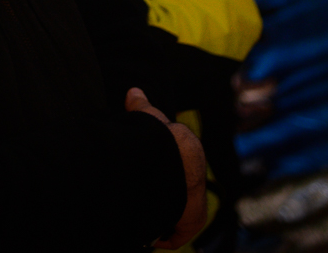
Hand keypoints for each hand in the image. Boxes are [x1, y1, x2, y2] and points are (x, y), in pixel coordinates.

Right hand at [125, 89, 207, 249]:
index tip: (146, 187)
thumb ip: (141, 106)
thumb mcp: (148, 117)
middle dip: (161, 204)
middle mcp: (193, 183)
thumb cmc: (160, 137)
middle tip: (142, 207)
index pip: (176, 173)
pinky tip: (152, 236)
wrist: (173, 157)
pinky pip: (176, 234)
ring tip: (143, 223)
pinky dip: (164, 236)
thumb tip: (133, 90)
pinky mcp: (192, 221)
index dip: (161, 180)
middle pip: (176, 198)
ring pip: (176, 217)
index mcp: (186, 160)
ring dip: (161, 220)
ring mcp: (193, 204)